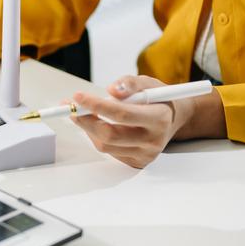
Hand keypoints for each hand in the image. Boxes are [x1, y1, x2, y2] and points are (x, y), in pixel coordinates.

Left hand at [71, 76, 198, 168]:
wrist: (173, 119)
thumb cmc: (158, 98)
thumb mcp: (148, 83)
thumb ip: (130, 83)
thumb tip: (112, 90)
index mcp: (159, 118)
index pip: (122, 114)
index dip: (96, 105)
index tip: (77, 97)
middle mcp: (153, 140)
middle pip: (110, 135)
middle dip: (85, 120)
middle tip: (70, 106)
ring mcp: (145, 154)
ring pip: (105, 145)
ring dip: (88, 128)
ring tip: (82, 112)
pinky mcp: (137, 162)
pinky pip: (109, 151)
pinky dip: (97, 136)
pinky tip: (97, 124)